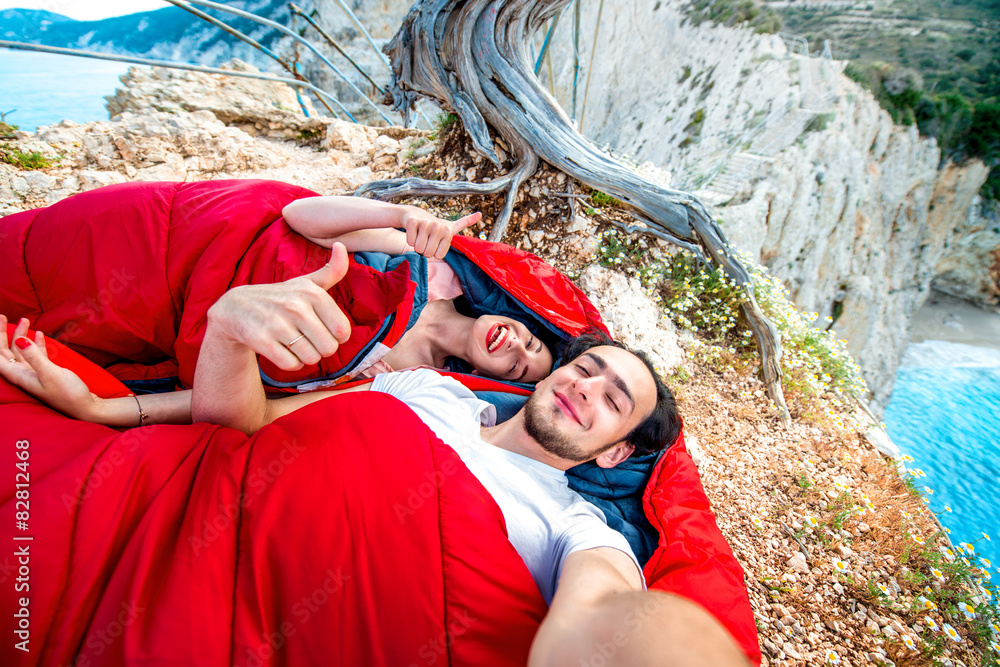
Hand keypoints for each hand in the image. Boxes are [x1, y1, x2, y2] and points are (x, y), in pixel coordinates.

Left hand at [0, 315, 103, 420]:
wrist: (85, 408)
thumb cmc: (69, 395)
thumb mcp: (51, 374)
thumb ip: (35, 357)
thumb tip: (19, 340)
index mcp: (19, 376)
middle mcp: (23, 375)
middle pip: (6, 352)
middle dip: (3, 334)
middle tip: (3, 316)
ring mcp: (35, 374)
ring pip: (21, 352)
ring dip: (20, 336)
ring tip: (25, 320)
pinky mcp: (47, 373)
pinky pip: (36, 355)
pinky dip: (36, 344)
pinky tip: (38, 334)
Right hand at [206, 243, 351, 370]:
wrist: (236, 307)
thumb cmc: (280, 297)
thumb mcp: (306, 283)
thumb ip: (332, 270)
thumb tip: (342, 246)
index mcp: (313, 294)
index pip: (343, 331)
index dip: (335, 337)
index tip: (322, 330)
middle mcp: (296, 307)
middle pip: (328, 348)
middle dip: (320, 349)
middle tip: (307, 340)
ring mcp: (277, 323)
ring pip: (310, 358)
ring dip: (304, 357)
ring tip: (293, 343)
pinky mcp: (261, 339)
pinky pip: (291, 365)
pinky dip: (289, 363)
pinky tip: (281, 351)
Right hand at [401, 209, 481, 258]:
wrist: (415, 214)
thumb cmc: (435, 226)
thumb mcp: (451, 225)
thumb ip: (465, 222)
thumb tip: (480, 214)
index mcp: (448, 231)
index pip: (438, 256)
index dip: (434, 252)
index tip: (435, 242)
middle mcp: (438, 226)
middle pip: (427, 253)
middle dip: (424, 249)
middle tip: (426, 238)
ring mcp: (425, 223)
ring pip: (418, 249)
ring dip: (416, 245)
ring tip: (420, 235)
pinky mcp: (413, 222)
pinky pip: (410, 241)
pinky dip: (410, 239)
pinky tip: (413, 231)